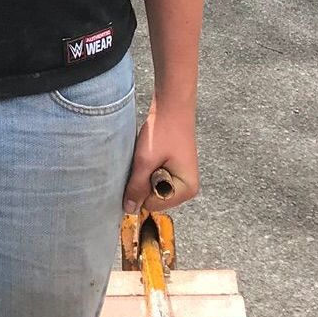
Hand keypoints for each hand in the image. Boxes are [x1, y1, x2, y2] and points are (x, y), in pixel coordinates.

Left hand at [124, 99, 199, 214]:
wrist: (171, 106)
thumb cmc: (163, 131)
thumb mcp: (145, 161)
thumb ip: (136, 187)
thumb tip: (130, 209)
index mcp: (186, 189)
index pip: (152, 204)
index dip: (141, 189)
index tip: (143, 168)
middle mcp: (187, 188)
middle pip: (153, 198)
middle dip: (143, 182)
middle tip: (146, 160)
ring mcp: (181, 179)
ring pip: (151, 188)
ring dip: (145, 174)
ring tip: (150, 156)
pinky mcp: (173, 170)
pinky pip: (153, 177)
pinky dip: (147, 168)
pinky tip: (151, 154)